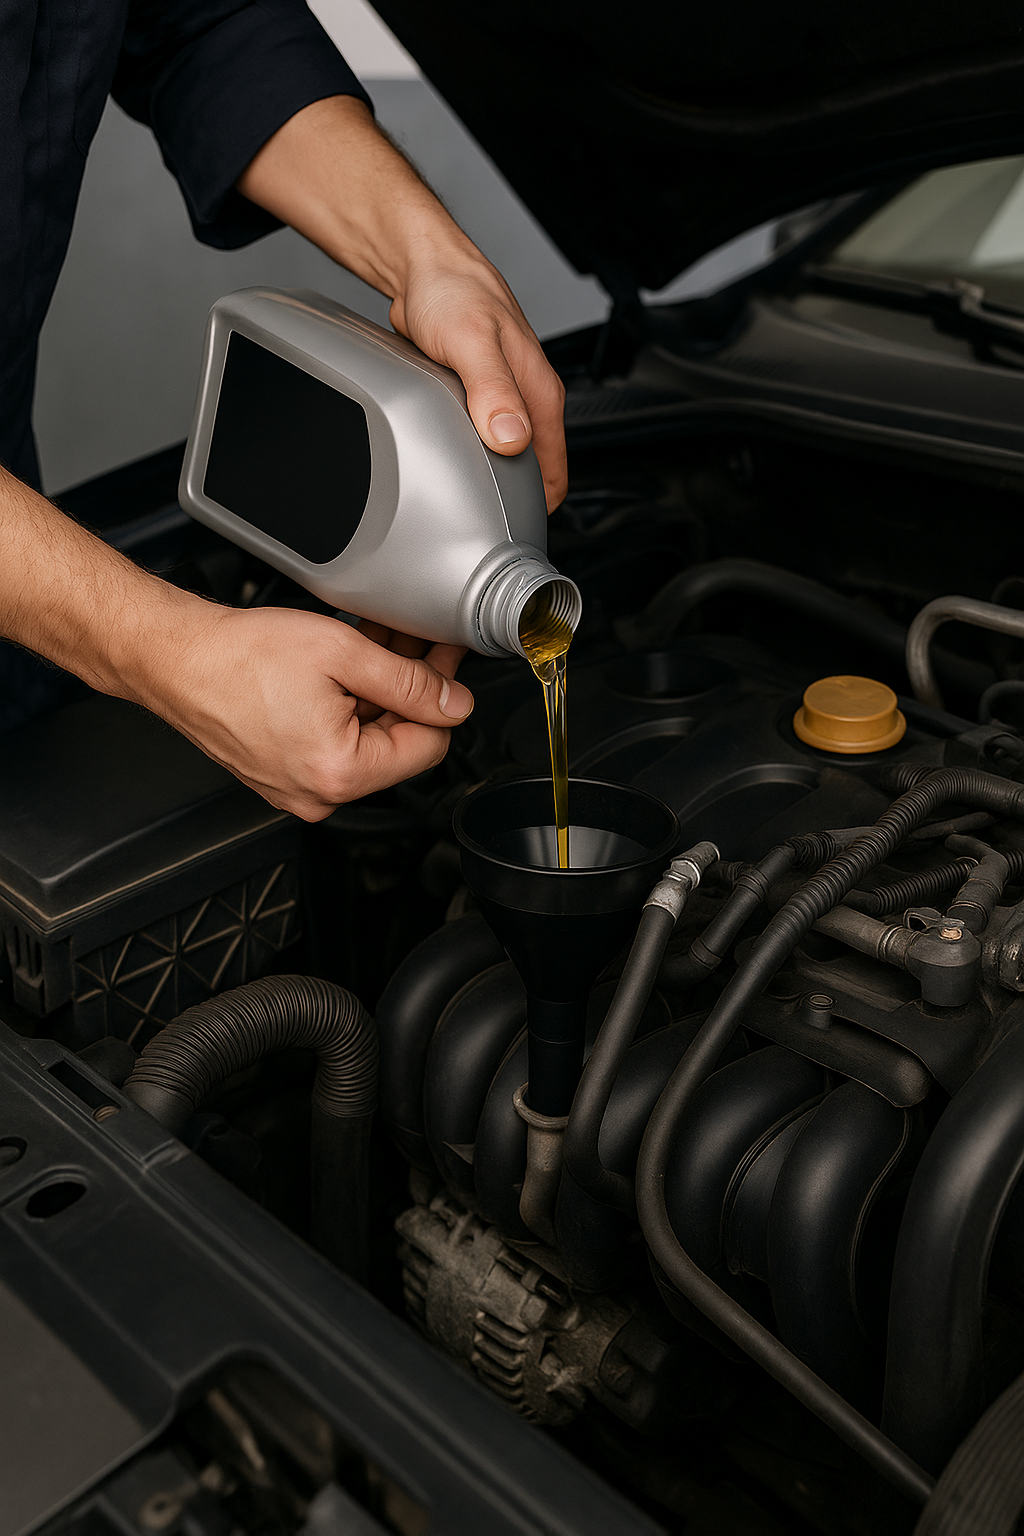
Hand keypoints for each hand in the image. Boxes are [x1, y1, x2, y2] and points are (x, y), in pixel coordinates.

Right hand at [0, 473, 473, 821]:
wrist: (176, 658)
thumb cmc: (238, 656)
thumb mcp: (343, 653)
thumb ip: (410, 683)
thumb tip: (454, 704)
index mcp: (340, 773)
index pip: (429, 747)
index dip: (442, 700)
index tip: (445, 665)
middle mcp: (319, 795)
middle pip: (397, 746)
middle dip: (409, 693)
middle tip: (414, 643)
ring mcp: (298, 791)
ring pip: (366, 743)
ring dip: (378, 696)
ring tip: (376, 647)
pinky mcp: (282, 778)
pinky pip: (333, 746)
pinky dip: (345, 709)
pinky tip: (345, 670)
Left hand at [236, 96, 567, 511]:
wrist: (423, 267)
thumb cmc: (454, 293)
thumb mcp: (474, 343)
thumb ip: (494, 392)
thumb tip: (512, 439)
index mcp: (539, 394)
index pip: (555, 470)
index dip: (538, 509)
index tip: (513, 535)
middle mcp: (526, 401)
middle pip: (531, 471)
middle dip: (512, 503)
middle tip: (481, 529)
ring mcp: (501, 401)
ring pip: (505, 458)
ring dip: (488, 481)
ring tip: (465, 506)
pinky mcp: (475, 400)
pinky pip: (479, 441)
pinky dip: (468, 458)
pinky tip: (448, 465)